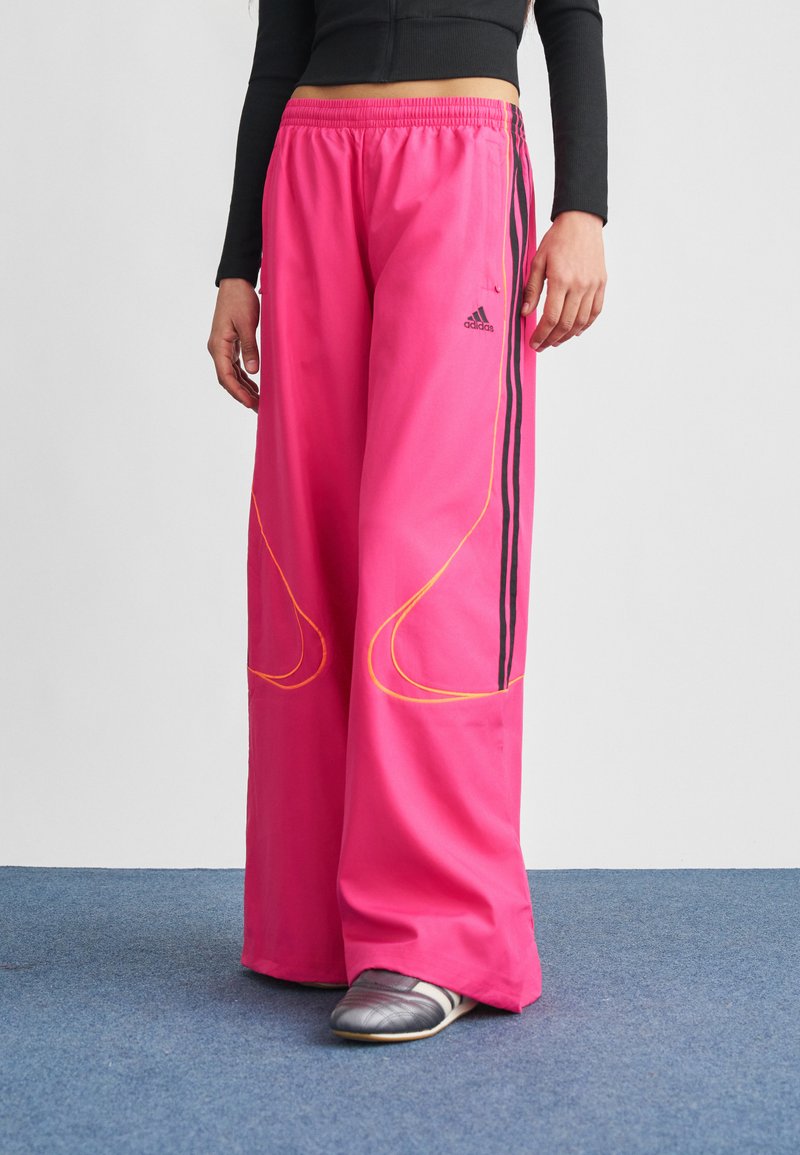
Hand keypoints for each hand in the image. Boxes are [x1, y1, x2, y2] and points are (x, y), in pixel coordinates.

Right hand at [207, 279, 260, 410]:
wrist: (235, 282)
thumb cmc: (240, 299)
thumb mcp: (247, 324)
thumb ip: (250, 348)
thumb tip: (253, 372)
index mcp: (219, 346)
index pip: (226, 376)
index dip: (238, 392)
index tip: (250, 404)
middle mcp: (218, 349)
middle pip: (227, 379)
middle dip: (241, 395)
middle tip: (258, 408)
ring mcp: (223, 347)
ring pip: (231, 374)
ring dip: (243, 388)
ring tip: (259, 401)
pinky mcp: (229, 344)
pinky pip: (235, 366)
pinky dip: (244, 377)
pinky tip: (255, 385)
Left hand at [521, 211, 606, 350]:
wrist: (581, 222)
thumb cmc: (557, 239)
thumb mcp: (538, 261)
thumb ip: (532, 289)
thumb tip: (525, 313)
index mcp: (561, 279)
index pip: (551, 317)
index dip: (541, 334)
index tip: (534, 343)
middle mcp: (579, 285)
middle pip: (566, 324)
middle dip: (552, 339)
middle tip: (542, 346)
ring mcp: (593, 285)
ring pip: (581, 322)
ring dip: (568, 336)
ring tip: (556, 341)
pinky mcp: (601, 283)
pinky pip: (595, 311)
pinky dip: (585, 325)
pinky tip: (575, 331)